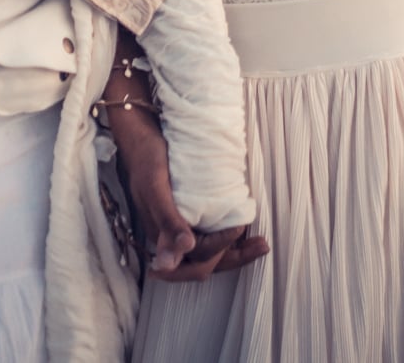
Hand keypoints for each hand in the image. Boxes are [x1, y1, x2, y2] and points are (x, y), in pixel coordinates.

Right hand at [108, 107, 268, 281]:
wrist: (141, 141)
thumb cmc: (147, 161)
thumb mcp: (156, 187)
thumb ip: (168, 220)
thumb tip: (185, 248)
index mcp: (161, 236)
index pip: (196, 257)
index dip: (219, 247)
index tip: (238, 227)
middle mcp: (171, 238)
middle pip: (205, 263)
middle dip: (235, 258)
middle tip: (261, 244)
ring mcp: (179, 229)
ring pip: (209, 254)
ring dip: (234, 253)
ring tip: (259, 243)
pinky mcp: (188, 217)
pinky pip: (209, 237)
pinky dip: (228, 239)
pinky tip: (242, 229)